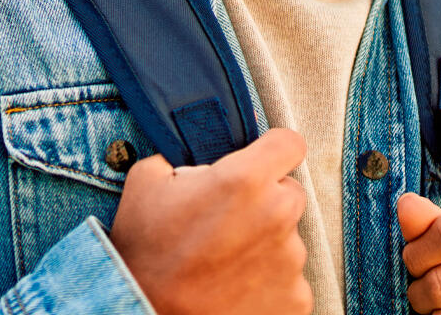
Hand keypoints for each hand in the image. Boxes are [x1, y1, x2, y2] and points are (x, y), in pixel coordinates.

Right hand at [109, 127, 311, 314]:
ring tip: (225, 262)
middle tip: (229, 221)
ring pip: (289, 239)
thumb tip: (197, 161)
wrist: (146, 311)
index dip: (273, 150)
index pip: (289, 143)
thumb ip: (181, 158)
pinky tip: (236, 286)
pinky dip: (269, 281)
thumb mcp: (146, 182)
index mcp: (244, 180)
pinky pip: (290, 279)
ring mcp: (290, 261)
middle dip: (265, 201)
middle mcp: (276, 216)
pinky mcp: (296, 299)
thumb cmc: (144, 253)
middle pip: (290, 193)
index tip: (262, 161)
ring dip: (264, 244)